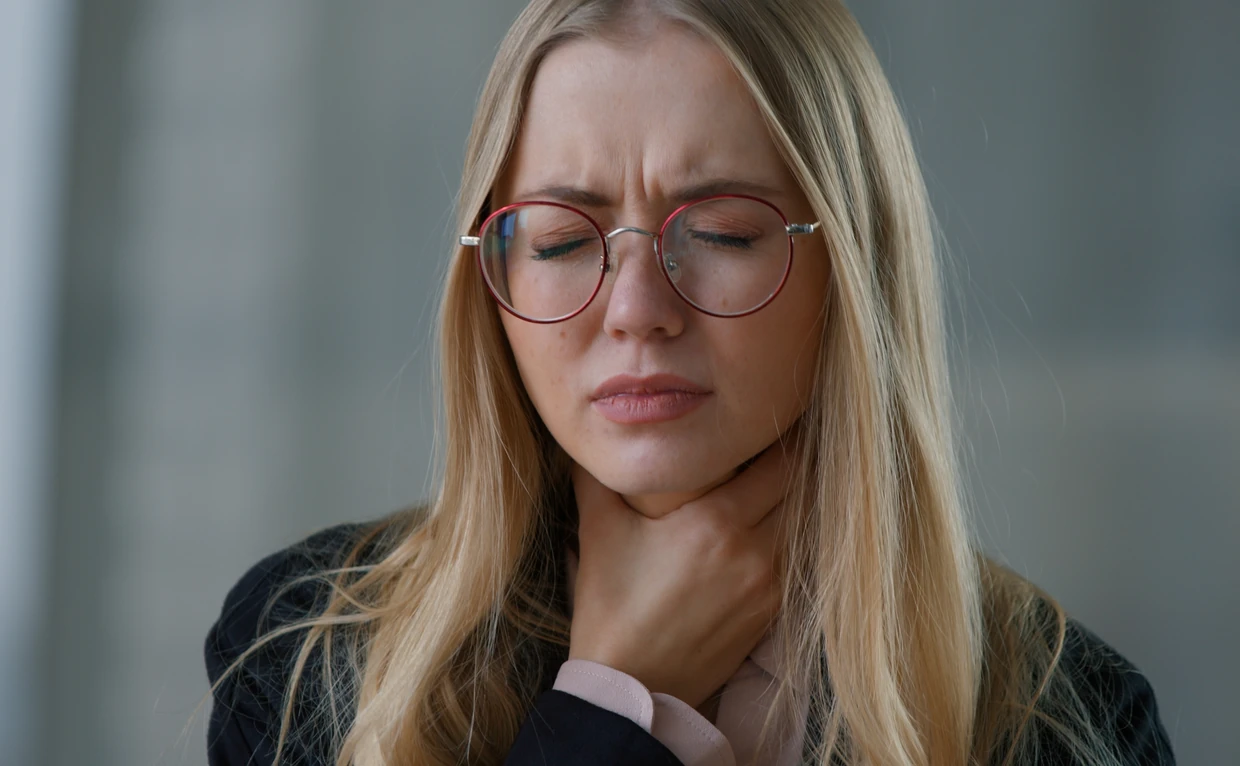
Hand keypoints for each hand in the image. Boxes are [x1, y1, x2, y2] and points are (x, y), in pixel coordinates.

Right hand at [567, 441, 794, 708]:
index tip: (768, 420)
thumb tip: (592, 439)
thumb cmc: (611, 607)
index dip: (781, 436)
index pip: (779, 462)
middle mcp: (755, 550)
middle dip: (791, 464)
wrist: (630, 687)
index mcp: (718, 522)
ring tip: (769, 483)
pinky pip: (791, 560)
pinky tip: (762, 528)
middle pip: (800, 489)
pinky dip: (783, 538)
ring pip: (800, 525)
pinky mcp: (771, 613)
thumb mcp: (599, 531)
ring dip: (790, 502)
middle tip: (773, 444)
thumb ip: (598, 476)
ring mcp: (769, 585)